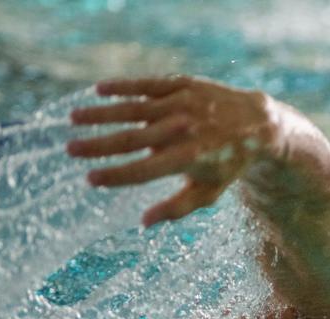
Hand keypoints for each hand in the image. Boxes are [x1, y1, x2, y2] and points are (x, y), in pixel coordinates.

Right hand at [67, 76, 272, 225]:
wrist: (259, 124)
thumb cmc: (229, 164)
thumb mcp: (209, 191)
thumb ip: (177, 208)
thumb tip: (143, 223)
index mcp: (190, 159)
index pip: (144, 170)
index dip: (116, 176)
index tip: (89, 179)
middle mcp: (185, 129)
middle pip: (133, 139)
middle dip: (98, 145)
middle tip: (70, 149)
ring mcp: (184, 104)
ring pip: (135, 108)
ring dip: (102, 113)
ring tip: (73, 118)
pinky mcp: (184, 85)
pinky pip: (149, 85)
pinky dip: (124, 86)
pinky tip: (98, 90)